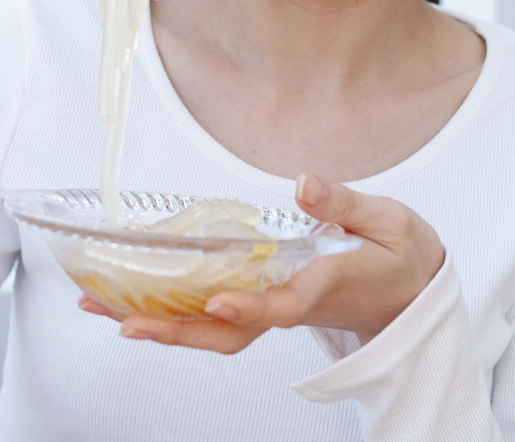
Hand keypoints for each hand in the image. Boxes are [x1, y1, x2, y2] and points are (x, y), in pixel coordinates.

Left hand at [78, 173, 443, 353]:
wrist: (411, 295)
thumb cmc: (399, 256)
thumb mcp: (390, 222)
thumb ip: (345, 204)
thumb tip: (305, 184)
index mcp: (324, 284)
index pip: (283, 304)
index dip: (249, 306)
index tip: (217, 302)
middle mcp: (293, 304)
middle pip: (230, 332)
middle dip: (176, 330)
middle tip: (122, 320)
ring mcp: (276, 309)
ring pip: (214, 331)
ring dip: (160, 324)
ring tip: (103, 307)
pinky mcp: (266, 303)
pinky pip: (214, 317)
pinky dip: (172, 313)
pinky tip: (133, 300)